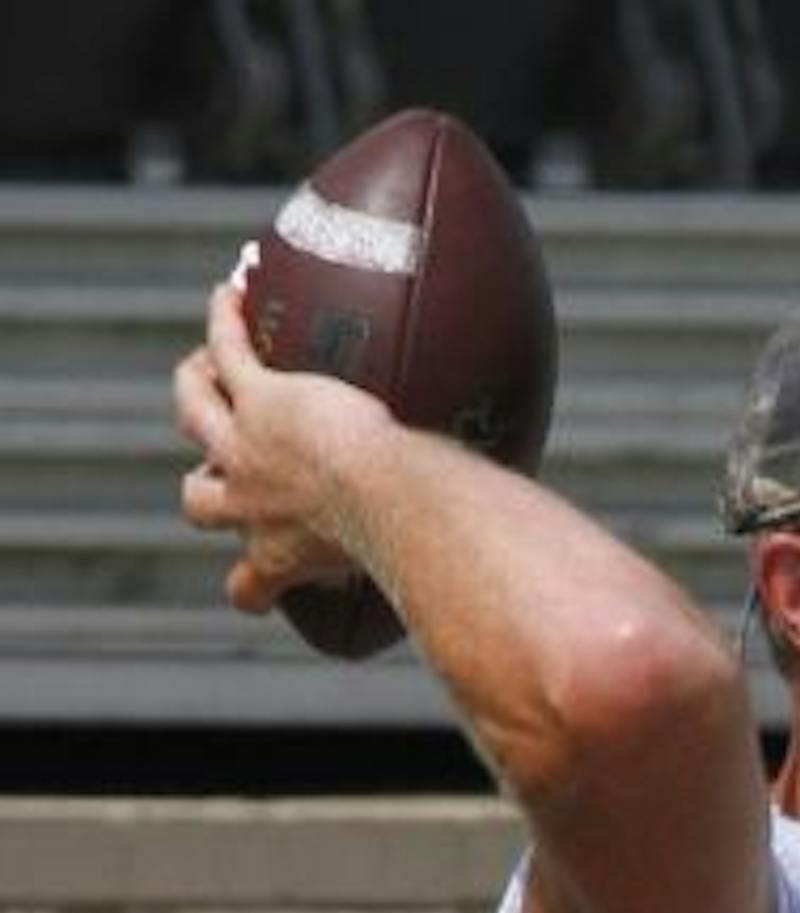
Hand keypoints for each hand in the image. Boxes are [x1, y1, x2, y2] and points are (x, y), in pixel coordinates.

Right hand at [172, 281, 389, 610]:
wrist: (393, 499)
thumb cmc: (410, 541)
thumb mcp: (399, 570)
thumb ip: (416, 583)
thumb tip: (475, 599)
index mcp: (281, 558)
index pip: (246, 587)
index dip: (245, 588)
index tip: (255, 587)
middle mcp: (250, 505)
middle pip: (198, 500)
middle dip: (202, 485)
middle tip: (219, 464)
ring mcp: (246, 445)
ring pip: (195, 408)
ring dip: (196, 385)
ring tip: (205, 366)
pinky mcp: (262, 398)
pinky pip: (228, 348)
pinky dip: (227, 320)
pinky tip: (232, 297)